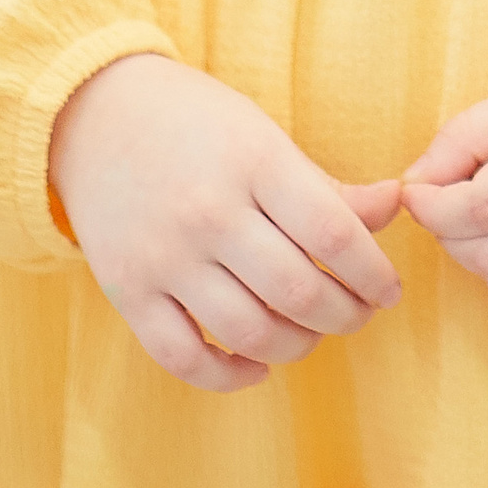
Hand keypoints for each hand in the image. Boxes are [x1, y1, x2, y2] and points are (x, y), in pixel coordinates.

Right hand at [49, 54, 401, 394]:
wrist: (92, 112)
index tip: (388, 290)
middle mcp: (210, 210)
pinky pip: (186, 357)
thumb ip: (326, 186)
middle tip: (358, 313)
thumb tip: (396, 209)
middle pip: (299, 291)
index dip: (374, 273)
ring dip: (297, 346)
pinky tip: (256, 364)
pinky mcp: (128, 290)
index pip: (334, 233)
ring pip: (250, 332)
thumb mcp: (263, 136)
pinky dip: (230, 374)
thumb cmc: (195, 123)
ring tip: (311, 332)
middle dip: (346, 315)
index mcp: (253, 161)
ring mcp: (165, 254)